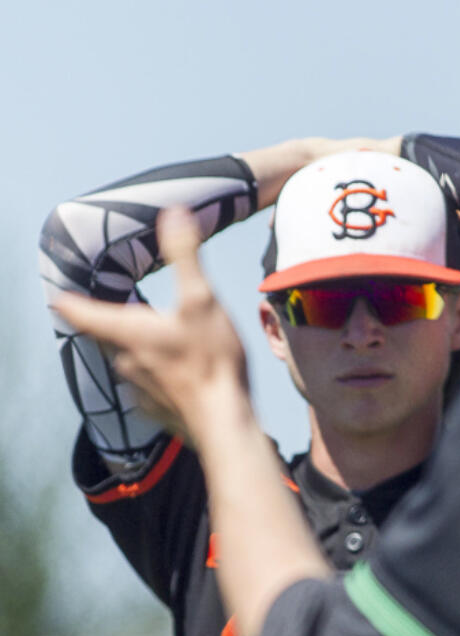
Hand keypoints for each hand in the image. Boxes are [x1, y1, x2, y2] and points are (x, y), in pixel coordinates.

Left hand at [52, 207, 250, 445]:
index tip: (60, 294)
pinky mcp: (156, 409)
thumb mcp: (203, 300)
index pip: (79, 311)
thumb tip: (174, 214)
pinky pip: (148, 388)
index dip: (68, 300)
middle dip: (115, 323)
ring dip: (140, 351)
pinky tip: (180, 376)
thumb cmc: (211, 359)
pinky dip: (159, 378)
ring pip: (129, 362)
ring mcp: (138, 388)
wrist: (223, 421)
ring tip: (162, 342)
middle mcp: (124, 360)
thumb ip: (185, 256)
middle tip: (127, 311)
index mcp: (127, 330)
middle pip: (106, 336)